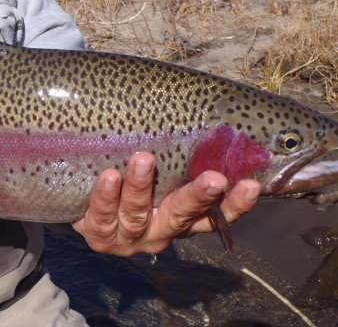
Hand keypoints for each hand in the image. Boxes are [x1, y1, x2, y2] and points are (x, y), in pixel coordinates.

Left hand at [72, 151, 259, 255]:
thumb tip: (197, 100)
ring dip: (141, 187)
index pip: (216, 214)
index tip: (252, 185)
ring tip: (143, 159)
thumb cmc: (129, 174)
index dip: (235, 204)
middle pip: (183, 216)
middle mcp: (160, 230)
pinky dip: (106, 197)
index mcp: (181, 215)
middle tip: (214, 179)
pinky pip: (103, 217)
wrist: (85, 202)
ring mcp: (130, 236)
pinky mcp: (100, 235)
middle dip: (198, 196)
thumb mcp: (158, 166)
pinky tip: (108, 177)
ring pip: (138, 214)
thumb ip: (177, 149)